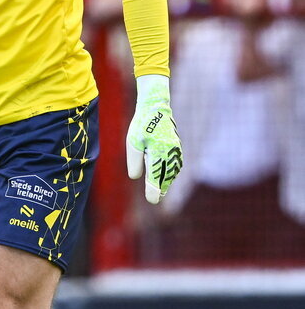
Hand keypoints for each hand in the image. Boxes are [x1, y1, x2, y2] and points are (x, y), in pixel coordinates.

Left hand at [126, 74, 182, 203]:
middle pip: (166, 176)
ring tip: (160, 191)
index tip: (151, 200)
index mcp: (158, 152)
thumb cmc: (141, 124)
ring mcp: (174, 149)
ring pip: (172, 170)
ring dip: (166, 181)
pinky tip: (166, 176)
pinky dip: (170, 172)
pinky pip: (175, 163)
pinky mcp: (176, 146)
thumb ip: (134, 161)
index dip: (153, 190)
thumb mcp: (133, 142)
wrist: (156, 107)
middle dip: (160, 188)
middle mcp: (169, 152)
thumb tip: (136, 177)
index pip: (156, 176)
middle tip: (154, 199)